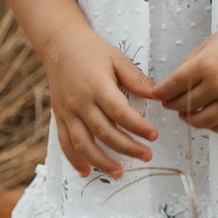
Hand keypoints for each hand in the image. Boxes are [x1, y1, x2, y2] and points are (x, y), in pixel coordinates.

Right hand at [40, 23, 159, 177]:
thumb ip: (136, 79)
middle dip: (127, 148)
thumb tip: (157, 95)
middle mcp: (81, 102)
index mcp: (97, 86)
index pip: (120, 112)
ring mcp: (68, 112)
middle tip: (147, 156)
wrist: (60, 45)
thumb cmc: (92, 51)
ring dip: (101, 161)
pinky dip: (74, 159)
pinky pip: (65, 142)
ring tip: (120, 173)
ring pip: (83, 143)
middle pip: (104, 132)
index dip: (138, 127)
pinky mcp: (59, 117)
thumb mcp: (117, 59)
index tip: (154, 136)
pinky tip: (86, 172)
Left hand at [151, 17, 217, 133]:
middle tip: (170, 103)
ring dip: (190, 119)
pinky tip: (208, 118)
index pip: (174, 86)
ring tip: (187, 114)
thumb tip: (171, 85)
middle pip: (185, 105)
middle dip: (173, 105)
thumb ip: (189, 64)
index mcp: (206, 65)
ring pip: (202, 121)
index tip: (156, 95)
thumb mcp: (209, 44)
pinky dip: (212, 126)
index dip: (162, 93)